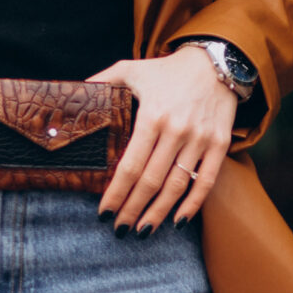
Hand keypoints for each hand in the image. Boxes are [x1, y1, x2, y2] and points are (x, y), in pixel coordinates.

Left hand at [91, 47, 238, 231]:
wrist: (215, 61)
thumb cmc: (167, 69)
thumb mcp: (130, 69)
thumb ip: (101, 82)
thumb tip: (72, 99)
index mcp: (153, 115)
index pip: (130, 165)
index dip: (116, 193)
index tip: (104, 212)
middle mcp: (177, 130)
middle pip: (151, 181)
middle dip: (132, 209)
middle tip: (119, 229)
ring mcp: (201, 139)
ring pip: (177, 187)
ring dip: (158, 213)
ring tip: (142, 231)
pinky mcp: (220, 144)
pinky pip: (206, 182)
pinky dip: (192, 205)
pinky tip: (177, 221)